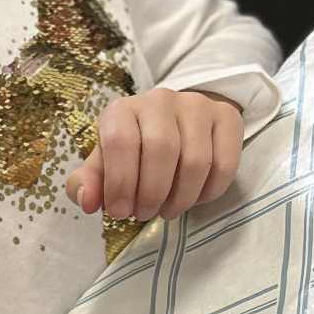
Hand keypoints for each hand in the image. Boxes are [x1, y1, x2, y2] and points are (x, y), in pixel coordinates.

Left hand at [65, 88, 243, 221]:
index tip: (119, 212)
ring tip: (167, 210)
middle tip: (145, 213)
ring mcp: (197, 106)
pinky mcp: (226, 118)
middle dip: (152, 193)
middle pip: (162, 150)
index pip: (120, 142)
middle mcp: (160, 100)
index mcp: (122, 110)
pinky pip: (224, 164)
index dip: (120, 183)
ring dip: (181, 198)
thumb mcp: (104, 163)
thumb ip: (87, 183)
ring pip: (196, 161)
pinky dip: (208, 192)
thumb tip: (87, 201)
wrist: (175, 122)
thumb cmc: (133, 149)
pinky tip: (194, 199)